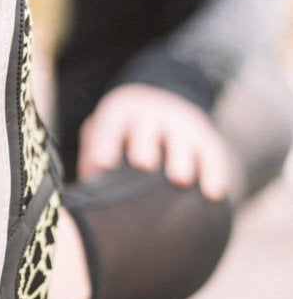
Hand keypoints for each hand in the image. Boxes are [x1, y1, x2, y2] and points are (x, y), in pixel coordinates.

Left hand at [77, 84, 230, 200]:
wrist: (162, 105)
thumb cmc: (122, 138)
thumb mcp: (104, 134)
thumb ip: (92, 159)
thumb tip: (84, 194)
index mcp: (120, 112)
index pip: (110, 125)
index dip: (105, 142)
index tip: (101, 164)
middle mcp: (151, 114)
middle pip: (146, 128)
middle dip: (144, 145)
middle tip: (143, 164)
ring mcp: (181, 123)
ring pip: (182, 139)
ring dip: (181, 158)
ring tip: (180, 180)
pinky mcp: (205, 137)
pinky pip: (212, 153)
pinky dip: (214, 173)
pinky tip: (214, 194)